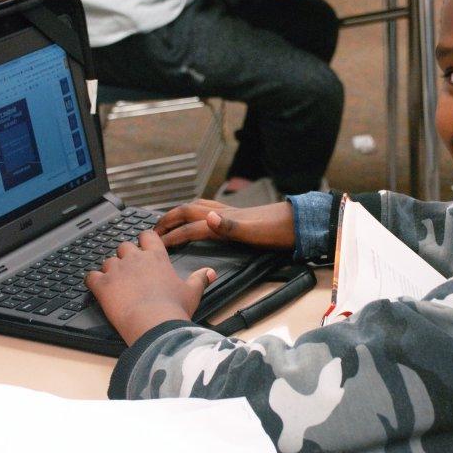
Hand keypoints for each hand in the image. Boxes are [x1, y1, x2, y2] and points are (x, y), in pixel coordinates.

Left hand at [87, 231, 216, 344]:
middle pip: (125, 246)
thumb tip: (210, 272)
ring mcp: (117, 270)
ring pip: (108, 261)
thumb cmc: (174, 309)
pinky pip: (91, 276)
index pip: (147, 236)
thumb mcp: (192, 292)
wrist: (154, 324)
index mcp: (156, 257)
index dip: (145, 241)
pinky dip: (93, 281)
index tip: (145, 248)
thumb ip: (200, 279)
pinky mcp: (102, 285)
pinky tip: (97, 287)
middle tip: (131, 270)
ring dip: (110, 269)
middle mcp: (135, 259)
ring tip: (116, 283)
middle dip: (126, 256)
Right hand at [154, 199, 295, 249]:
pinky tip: (202, 217)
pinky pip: (211, 209)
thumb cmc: (278, 230)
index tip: (156, 245)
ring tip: (169, 220)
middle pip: (188, 211)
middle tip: (153, 230)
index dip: (172, 236)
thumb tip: (208, 218)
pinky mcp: (239, 215)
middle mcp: (225, 213)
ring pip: (198, 207)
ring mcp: (232, 213)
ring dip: (180, 212)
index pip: (190, 228)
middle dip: (169, 220)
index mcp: (224, 220)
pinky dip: (198, 212)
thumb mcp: (254, 232)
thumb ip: (230, 226)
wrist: (299, 223)